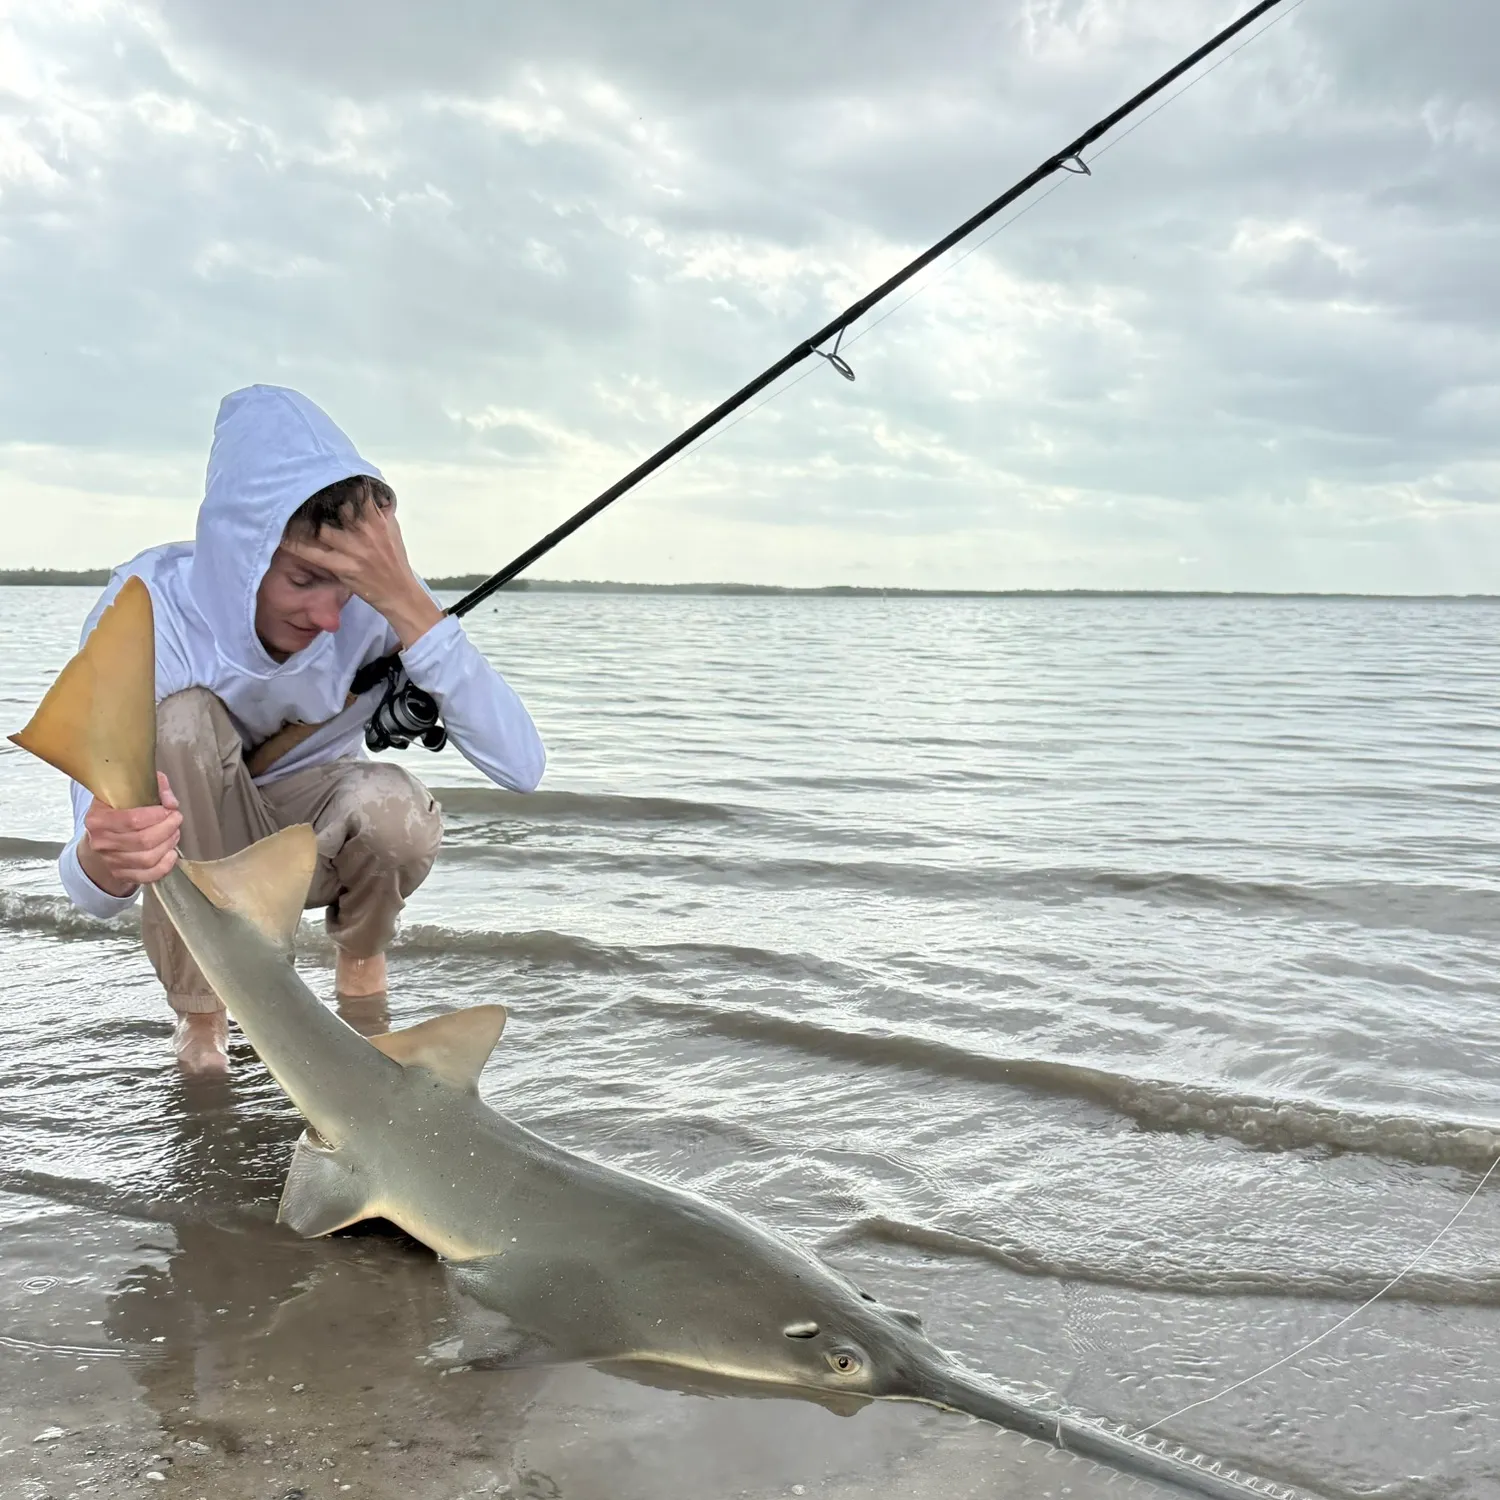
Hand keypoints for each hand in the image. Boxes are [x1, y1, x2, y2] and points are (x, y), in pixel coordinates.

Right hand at [79, 772, 181, 896]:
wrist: (101, 835)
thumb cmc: (118, 810)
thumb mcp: (129, 791)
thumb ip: (154, 786)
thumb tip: (171, 802)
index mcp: (97, 819)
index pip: (132, 820)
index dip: (157, 815)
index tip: (168, 809)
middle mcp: (100, 842)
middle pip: (143, 840)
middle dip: (168, 828)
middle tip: (176, 819)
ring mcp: (110, 861)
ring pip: (148, 859)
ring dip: (168, 844)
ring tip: (174, 833)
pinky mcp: (120, 874)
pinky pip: (148, 876)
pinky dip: (165, 866)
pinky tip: (171, 853)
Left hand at [283, 503, 443, 649]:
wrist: (400, 593)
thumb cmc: (395, 561)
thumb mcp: (393, 530)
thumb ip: (380, 511)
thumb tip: (369, 492)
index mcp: (378, 520)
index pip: (356, 494)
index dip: (339, 488)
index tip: (324, 484)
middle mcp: (366, 532)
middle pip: (336, 509)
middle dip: (319, 505)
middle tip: (301, 499)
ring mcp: (354, 550)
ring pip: (322, 529)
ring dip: (306, 524)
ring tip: (291, 517)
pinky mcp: (343, 567)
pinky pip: (314, 554)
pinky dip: (297, 546)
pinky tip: (283, 538)